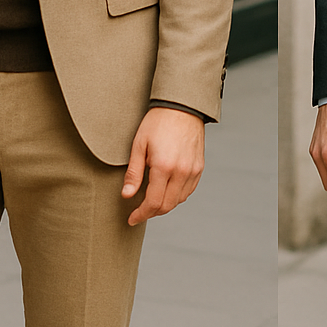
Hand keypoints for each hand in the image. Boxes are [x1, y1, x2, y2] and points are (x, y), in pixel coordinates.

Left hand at [121, 106, 204, 225]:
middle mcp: (181, 172)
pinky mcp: (199, 167)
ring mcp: (193, 170)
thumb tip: (127, 195)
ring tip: (151, 201)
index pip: (153, 202)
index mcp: (164, 167)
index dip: (141, 214)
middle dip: (151, 213)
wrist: (182, 107)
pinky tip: (166, 191)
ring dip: (164, 205)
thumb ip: (133, 173)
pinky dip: (176, 196)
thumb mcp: (138, 145)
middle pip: (166, 206)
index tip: (132, 219)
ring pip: (178, 200)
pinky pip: (188, 191)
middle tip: (139, 213)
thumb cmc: (157, 122)